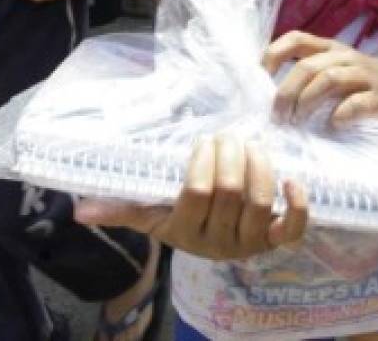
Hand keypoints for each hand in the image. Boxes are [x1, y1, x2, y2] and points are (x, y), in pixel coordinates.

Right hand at [74, 136, 308, 260]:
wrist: (214, 243)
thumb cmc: (181, 219)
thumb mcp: (151, 215)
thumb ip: (120, 210)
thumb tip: (79, 211)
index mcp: (186, 233)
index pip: (197, 193)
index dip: (202, 162)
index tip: (203, 141)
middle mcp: (219, 242)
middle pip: (230, 192)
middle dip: (230, 155)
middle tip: (228, 135)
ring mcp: (250, 243)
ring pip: (260, 202)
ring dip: (258, 165)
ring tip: (251, 144)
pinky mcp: (276, 240)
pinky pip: (293, 228)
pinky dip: (298, 204)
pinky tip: (292, 179)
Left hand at [263, 32, 377, 128]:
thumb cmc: (360, 79)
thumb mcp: (334, 66)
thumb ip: (308, 74)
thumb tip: (268, 95)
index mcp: (329, 48)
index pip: (296, 38)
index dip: (274, 55)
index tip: (260, 79)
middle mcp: (344, 57)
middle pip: (307, 66)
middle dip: (286, 91)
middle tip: (277, 115)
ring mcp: (362, 75)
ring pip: (329, 79)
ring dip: (307, 101)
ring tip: (297, 121)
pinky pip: (356, 104)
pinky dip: (340, 115)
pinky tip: (332, 125)